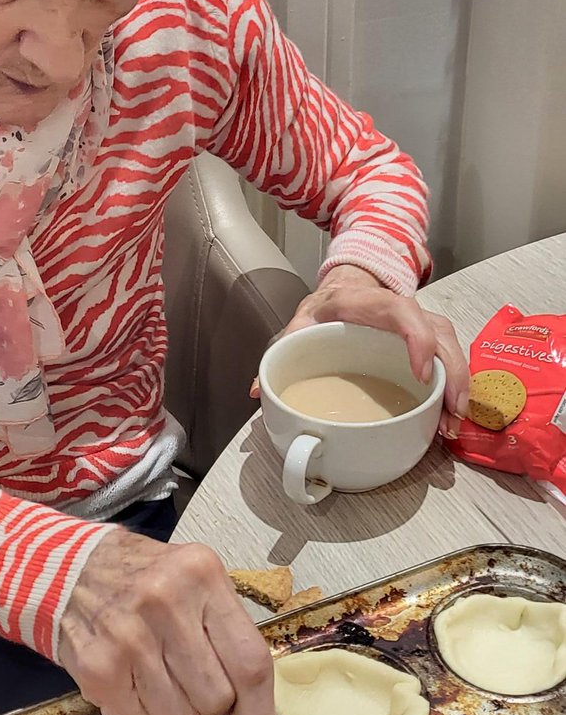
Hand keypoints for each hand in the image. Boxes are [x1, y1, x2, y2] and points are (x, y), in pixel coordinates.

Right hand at [58, 528, 273, 714]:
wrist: (67, 569)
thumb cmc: (142, 579)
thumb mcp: (194, 579)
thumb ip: (226, 630)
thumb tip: (252, 711)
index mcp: (202, 576)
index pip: (250, 661)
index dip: (258, 709)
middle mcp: (167, 603)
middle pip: (216, 698)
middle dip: (211, 708)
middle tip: (192, 686)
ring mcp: (129, 637)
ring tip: (159, 682)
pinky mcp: (98, 668)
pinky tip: (132, 687)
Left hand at [250, 265, 469, 438]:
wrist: (342, 290)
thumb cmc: (322, 312)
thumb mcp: (298, 326)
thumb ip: (280, 354)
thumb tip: (257, 390)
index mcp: (361, 301)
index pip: (399, 309)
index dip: (416, 338)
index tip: (422, 374)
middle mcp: (398, 308)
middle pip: (437, 330)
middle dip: (450, 373)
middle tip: (450, 414)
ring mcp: (418, 320)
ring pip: (450, 344)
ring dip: (458, 384)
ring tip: (452, 424)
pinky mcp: (428, 336)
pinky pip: (450, 357)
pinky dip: (455, 386)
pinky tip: (450, 416)